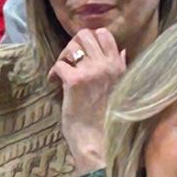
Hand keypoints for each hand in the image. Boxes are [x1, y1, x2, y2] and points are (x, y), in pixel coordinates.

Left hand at [50, 28, 125, 174]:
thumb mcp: (121, 89)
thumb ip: (121, 69)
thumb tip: (123, 52)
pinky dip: (54, 72)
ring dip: (63, 57)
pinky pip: (60, 64)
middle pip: (84, 35)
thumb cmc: (109, 120)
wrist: (99, 141)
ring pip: (71, 46)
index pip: (104, 34)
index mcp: (119, 67)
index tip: (83, 54)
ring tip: (62, 72)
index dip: (89, 39)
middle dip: (73, 45)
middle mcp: (107, 66)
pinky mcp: (75, 81)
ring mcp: (91, 72)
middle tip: (69, 62)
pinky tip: (55, 82)